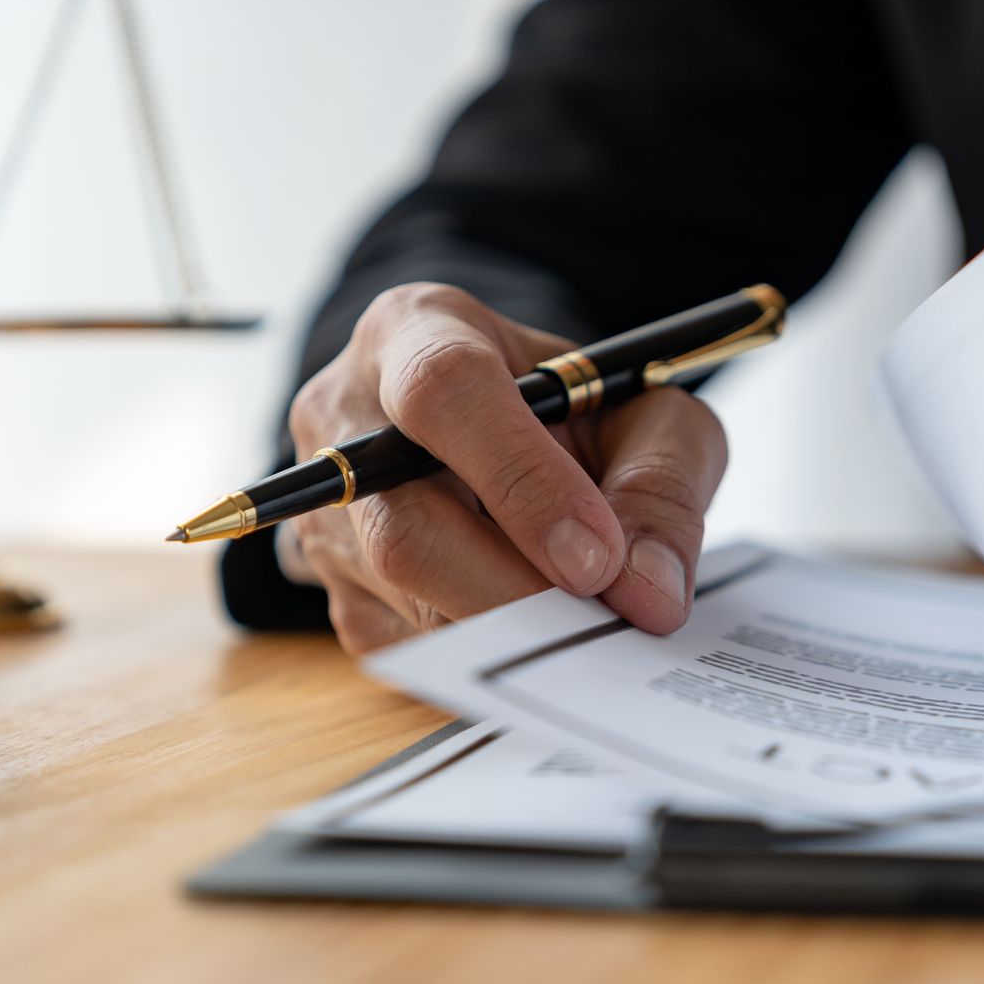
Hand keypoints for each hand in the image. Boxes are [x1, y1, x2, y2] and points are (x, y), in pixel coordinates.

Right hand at [285, 283, 726, 653]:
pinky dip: (480, 653)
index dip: (522, 483)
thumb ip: (660, 479)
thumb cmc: (569, 407)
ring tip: (583, 628)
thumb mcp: (641, 407)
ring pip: (400, 600)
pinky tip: (532, 630)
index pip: (443, 392)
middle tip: (603, 627)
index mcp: (417, 330)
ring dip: (506, 632)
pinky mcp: (330, 582)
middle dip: (516, 593)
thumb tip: (650, 591)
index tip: (598, 560)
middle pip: (404, 526)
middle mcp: (345, 412)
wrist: (505, 423)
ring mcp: (322, 504)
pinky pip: (401, 645)